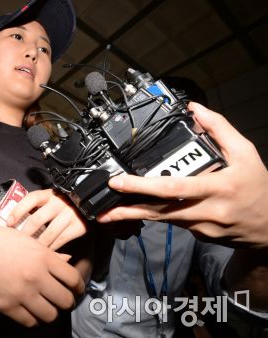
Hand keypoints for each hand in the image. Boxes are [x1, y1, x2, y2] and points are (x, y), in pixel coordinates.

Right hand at [0, 222, 84, 326]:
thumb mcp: (26, 240)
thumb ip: (49, 253)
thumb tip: (68, 261)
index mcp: (42, 256)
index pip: (73, 279)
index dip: (79, 287)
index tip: (76, 289)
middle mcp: (35, 276)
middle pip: (66, 300)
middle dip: (67, 301)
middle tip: (61, 298)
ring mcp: (21, 293)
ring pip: (51, 315)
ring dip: (51, 311)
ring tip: (46, 305)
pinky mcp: (6, 306)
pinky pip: (30, 322)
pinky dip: (34, 319)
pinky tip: (30, 310)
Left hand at [7, 189, 87, 249]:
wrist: (87, 204)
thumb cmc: (60, 204)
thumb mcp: (48, 199)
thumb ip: (34, 207)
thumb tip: (12, 220)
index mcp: (48, 194)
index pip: (31, 199)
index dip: (18, 211)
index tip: (9, 223)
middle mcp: (59, 203)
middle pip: (37, 220)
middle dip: (25, 233)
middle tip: (17, 242)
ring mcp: (70, 215)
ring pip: (48, 234)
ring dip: (37, 244)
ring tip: (29, 251)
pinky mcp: (78, 226)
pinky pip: (60, 241)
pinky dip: (51, 248)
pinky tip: (45, 252)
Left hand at [96, 102, 267, 248]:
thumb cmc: (258, 187)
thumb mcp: (245, 153)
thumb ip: (219, 129)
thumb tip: (194, 109)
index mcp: (217, 188)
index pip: (173, 188)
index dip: (143, 186)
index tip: (119, 182)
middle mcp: (206, 211)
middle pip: (159, 211)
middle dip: (127, 210)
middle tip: (101, 210)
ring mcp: (201, 227)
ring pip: (162, 219)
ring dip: (135, 215)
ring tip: (108, 214)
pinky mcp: (198, 234)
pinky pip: (173, 222)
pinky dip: (155, 214)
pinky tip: (139, 209)